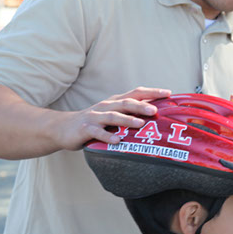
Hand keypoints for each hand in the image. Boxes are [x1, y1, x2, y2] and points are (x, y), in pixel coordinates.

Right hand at [56, 86, 170, 150]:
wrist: (64, 128)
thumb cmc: (94, 122)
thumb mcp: (112, 115)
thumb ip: (129, 114)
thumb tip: (156, 115)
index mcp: (116, 102)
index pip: (136, 93)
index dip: (152, 92)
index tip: (168, 93)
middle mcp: (107, 106)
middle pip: (126, 103)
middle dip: (141, 106)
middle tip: (155, 111)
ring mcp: (96, 117)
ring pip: (113, 116)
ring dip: (127, 120)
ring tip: (140, 124)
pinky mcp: (86, 129)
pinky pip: (98, 133)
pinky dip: (108, 136)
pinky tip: (118, 140)